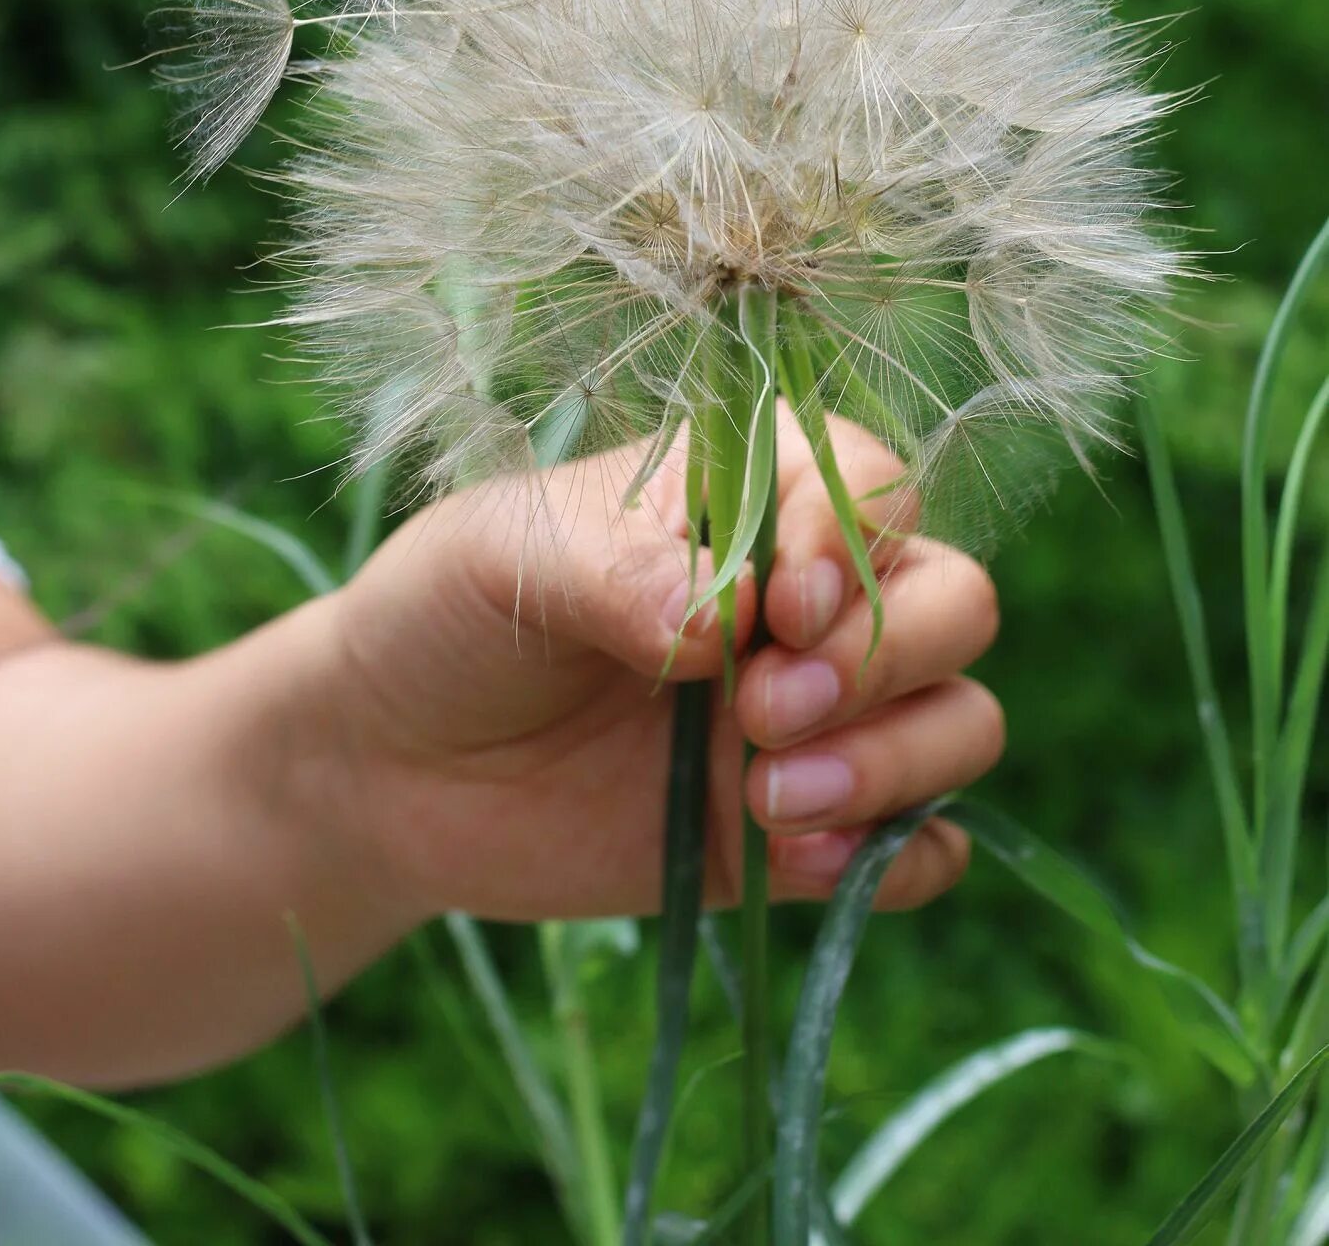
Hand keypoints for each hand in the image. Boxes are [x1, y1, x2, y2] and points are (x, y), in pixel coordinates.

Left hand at [328, 408, 1003, 922]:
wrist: (388, 767)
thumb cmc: (448, 615)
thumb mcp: (509, 556)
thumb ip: (622, 572)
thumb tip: (729, 623)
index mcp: (747, 496)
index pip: (873, 488)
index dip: (851, 548)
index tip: (780, 610)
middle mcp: (806, 603)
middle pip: (954, 602)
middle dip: (884, 661)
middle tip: (759, 710)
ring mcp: (813, 719)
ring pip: (961, 721)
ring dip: (899, 762)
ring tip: (768, 800)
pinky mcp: (800, 831)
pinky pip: (925, 847)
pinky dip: (901, 856)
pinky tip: (800, 863)